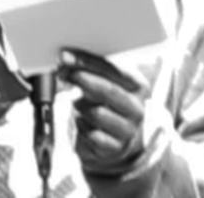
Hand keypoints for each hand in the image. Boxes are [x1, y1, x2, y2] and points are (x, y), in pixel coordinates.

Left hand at [60, 48, 149, 172]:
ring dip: (82, 107)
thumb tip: (67, 62)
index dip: (88, 61)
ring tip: (79, 106)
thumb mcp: (106, 85)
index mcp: (138, 86)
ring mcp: (128, 129)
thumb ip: (91, 72)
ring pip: (97, 113)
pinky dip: (82, 127)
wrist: (118, 141)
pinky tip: (83, 124)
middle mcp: (137, 107)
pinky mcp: (116, 147)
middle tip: (64, 73)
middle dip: (83, 79)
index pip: (114, 69)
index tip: (67, 57)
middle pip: (108, 90)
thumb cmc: (109, 107)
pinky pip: (91, 134)